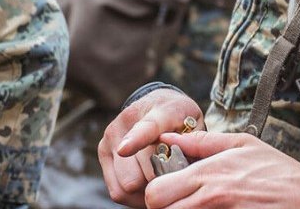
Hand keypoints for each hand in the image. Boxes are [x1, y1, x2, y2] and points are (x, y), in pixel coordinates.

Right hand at [97, 89, 204, 207]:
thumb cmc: (181, 118)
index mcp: (159, 111)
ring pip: (126, 185)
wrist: (159, 103)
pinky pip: (117, 191)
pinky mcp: (102, 152)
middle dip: (159, 182)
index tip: (125, 149)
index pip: (147, 127)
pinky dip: (135, 196)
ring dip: (146, 191)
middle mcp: (128, 122)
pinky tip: (149, 186)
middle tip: (174, 182)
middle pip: (138, 171)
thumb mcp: (196, 124)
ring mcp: (111, 138)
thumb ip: (194, 145)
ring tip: (162, 183)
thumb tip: (186, 170)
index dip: (136, 139)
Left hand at [142, 131, 299, 208]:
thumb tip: (171, 137)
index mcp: (210, 173)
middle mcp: (210, 198)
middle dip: (166, 207)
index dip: (159, 193)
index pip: (156, 192)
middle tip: (182, 202)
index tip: (171, 190)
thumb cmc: (279, 173)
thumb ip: (203, 142)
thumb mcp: (244, 145)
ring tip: (204, 205)